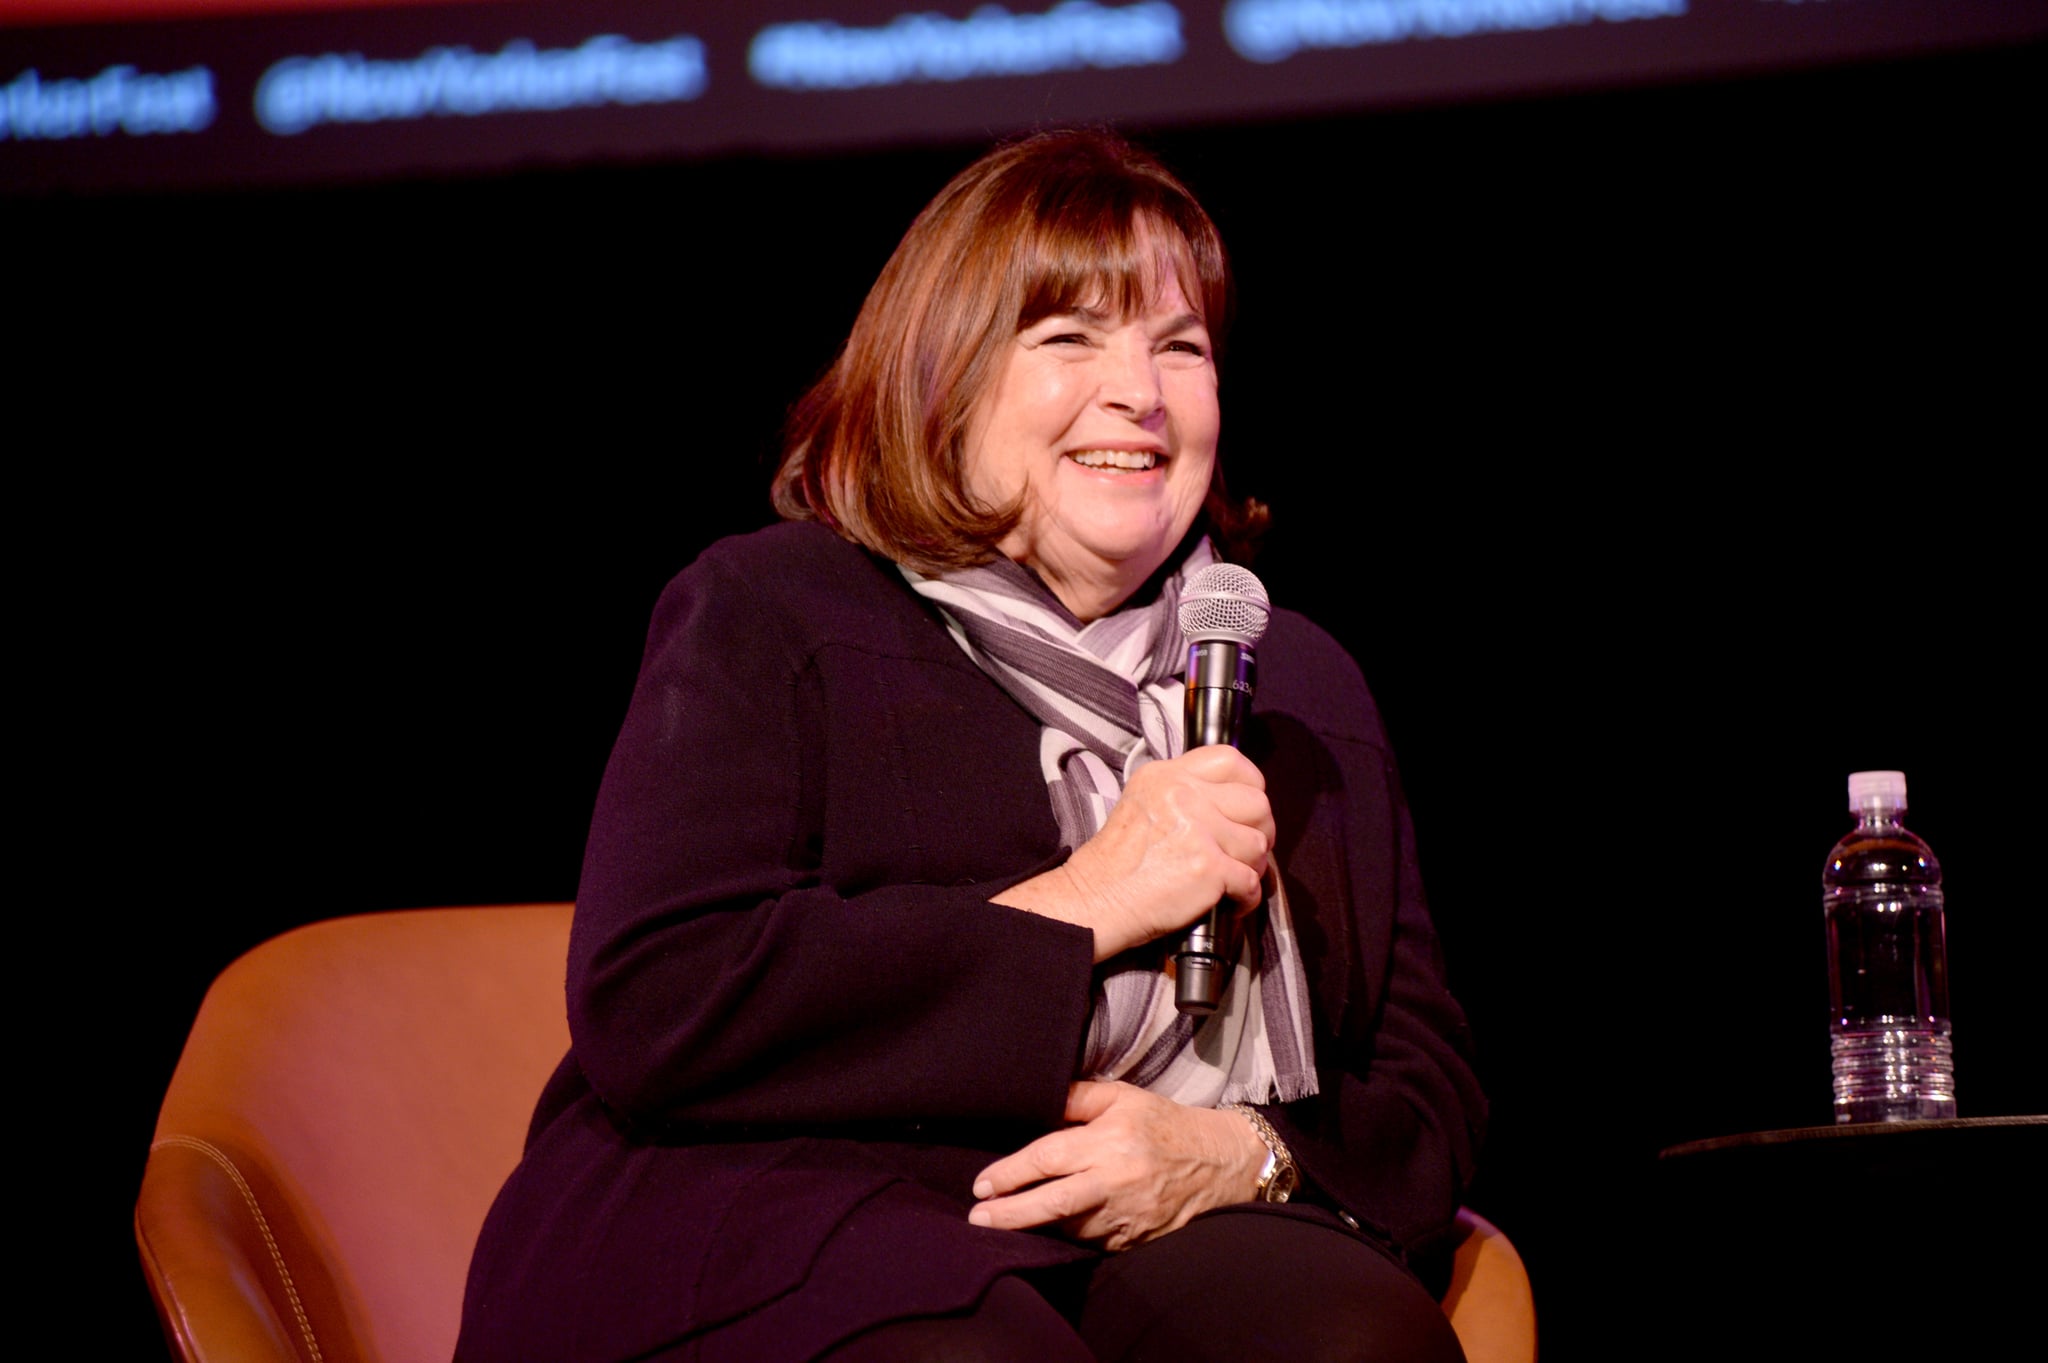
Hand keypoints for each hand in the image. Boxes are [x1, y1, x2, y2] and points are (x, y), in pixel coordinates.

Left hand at [966, 1081, 1267, 1251]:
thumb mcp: (1123, 1097)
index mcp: (1110, 1141)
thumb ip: (1076, 1097)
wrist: (1221, 1162)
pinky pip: (1092, 1242)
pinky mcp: (1135, 1241)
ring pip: (1070, 1227)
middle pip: (1053, 1203)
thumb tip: (1034, 1097)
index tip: (982, 1186)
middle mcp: (1116, 1181)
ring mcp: (1127, 1216)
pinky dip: (1070, 1235)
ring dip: (1037, 1226)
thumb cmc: (1165, 1124)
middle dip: (1010, 1214)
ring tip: (1006, 1222)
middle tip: (977, 1220)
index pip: (1049, 1158)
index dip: (1011, 1173)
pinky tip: (1052, 1229)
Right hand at [993, 745, 1272, 961]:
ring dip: (1253, 867)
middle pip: (1257, 803)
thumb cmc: (1117, 863)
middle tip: (1244, 851)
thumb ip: (1183, 794)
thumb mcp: (1141, 803)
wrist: (1094, 901)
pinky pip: (1252, 882)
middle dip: (1259, 831)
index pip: (1231, 760)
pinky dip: (1246, 899)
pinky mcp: (1208, 867)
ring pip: (1259, 845)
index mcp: (1167, 776)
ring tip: (1232, 880)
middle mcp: (1183, 795)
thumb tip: (1232, 807)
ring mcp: (1198, 830)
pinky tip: (1230, 903)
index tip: (1246, 809)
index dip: (1251, 785)